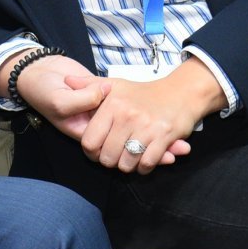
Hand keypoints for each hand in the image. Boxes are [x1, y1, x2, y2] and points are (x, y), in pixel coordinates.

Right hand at [0, 52, 107, 139]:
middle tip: (103, 97)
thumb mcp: (60, 102)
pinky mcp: (97, 87)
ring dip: (109, 92)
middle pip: (113, 119)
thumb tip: (108, 89)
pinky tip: (94, 80)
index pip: (106, 137)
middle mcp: (91, 119)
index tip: (105, 114)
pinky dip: (105, 82)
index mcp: (83, 132)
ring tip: (94, 87)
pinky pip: (109, 87)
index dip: (110, 127)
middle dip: (111, 107)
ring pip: (114, 102)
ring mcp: (95, 103)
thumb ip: (86, 99)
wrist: (37, 69)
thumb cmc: (43, 92)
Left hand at [78, 60, 223, 173]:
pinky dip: (144, 168)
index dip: (91, 152)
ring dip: (127, 166)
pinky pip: (147, 163)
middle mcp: (127, 115)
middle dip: (110, 161)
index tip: (98, 151)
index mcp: (112, 105)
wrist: (181, 92)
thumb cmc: (144, 92)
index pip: (89, 141)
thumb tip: (66, 80)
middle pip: (107, 157)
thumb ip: (89, 85)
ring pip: (126, 163)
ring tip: (129, 158)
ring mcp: (146, 127)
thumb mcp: (115, 84)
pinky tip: (143, 161)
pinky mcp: (164, 137)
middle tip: (116, 156)